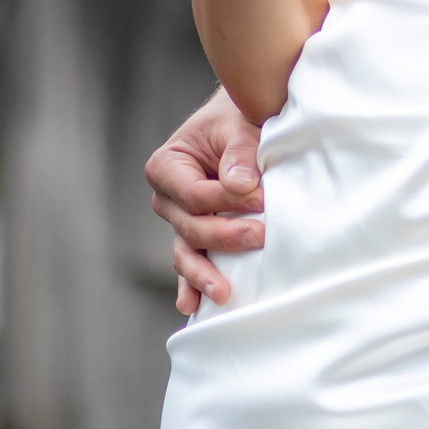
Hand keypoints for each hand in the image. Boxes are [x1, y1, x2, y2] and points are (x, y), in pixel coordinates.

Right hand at [146, 88, 265, 313]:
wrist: (241, 125)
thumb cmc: (238, 120)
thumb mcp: (239, 125)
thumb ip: (240, 152)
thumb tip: (241, 185)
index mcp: (166, 167)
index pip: (193, 194)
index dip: (225, 200)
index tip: (262, 198)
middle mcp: (166, 199)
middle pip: (191, 226)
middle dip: (224, 236)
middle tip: (260, 237)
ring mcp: (178, 221)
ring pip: (186, 252)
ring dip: (203, 274)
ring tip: (222, 294)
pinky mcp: (196, 237)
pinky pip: (191, 262)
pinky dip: (192, 285)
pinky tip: (193, 307)